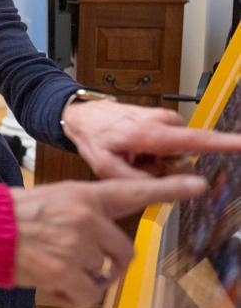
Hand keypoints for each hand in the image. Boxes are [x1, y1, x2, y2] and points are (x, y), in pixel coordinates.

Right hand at [11, 175, 205, 307]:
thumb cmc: (7, 215)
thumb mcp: (50, 200)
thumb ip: (80, 214)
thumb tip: (99, 243)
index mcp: (82, 196)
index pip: (132, 191)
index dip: (168, 190)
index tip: (196, 185)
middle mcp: (85, 218)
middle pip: (123, 251)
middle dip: (108, 264)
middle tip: (84, 267)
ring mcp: (77, 245)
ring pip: (102, 275)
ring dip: (83, 280)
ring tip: (54, 269)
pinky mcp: (65, 272)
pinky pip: (87, 295)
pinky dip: (72, 296)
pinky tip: (53, 283)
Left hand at [61, 100, 240, 178]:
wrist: (83, 116)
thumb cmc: (94, 139)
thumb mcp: (107, 167)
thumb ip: (138, 181)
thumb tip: (167, 191)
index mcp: (151, 134)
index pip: (196, 140)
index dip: (224, 143)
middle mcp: (162, 122)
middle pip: (185, 152)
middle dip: (166, 166)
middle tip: (136, 163)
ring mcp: (163, 117)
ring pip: (175, 150)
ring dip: (158, 159)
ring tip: (132, 156)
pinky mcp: (162, 118)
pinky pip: (169, 143)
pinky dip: (155, 151)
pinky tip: (135, 150)